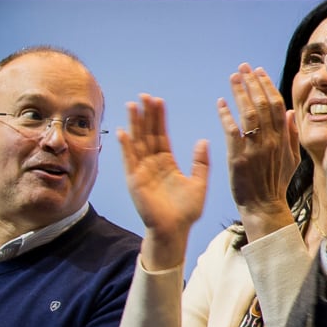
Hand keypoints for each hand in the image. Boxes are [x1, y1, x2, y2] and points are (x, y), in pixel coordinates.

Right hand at [116, 96, 209, 269]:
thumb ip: (200, 162)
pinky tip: (123, 132)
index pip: (161, 135)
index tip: (158, 100)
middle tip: (144, 96)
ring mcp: (142, 171)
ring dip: (134, 125)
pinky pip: (129, 161)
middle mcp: (152, 164)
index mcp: (167, 162)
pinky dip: (126, 147)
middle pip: (147, 134)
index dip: (159, 118)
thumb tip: (203, 140)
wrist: (175, 230)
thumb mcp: (199, 183)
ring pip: (137, 143)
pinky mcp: (135, 181)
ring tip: (132, 105)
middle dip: (145, 115)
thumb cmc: (186, 211)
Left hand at [219, 65, 296, 237]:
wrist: (264, 206)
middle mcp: (271, 140)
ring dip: (240, 92)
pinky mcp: (239, 157)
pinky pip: (232, 130)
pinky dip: (226, 114)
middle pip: (263, 104)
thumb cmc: (276, 183)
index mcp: (284, 138)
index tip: (258, 71)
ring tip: (233, 77)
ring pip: (249, 113)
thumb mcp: (292, 159)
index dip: (268, 85)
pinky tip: (221, 102)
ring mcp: (255, 148)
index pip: (277, 104)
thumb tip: (290, 112)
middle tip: (243, 67)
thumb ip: (291, 134)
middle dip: (253, 82)